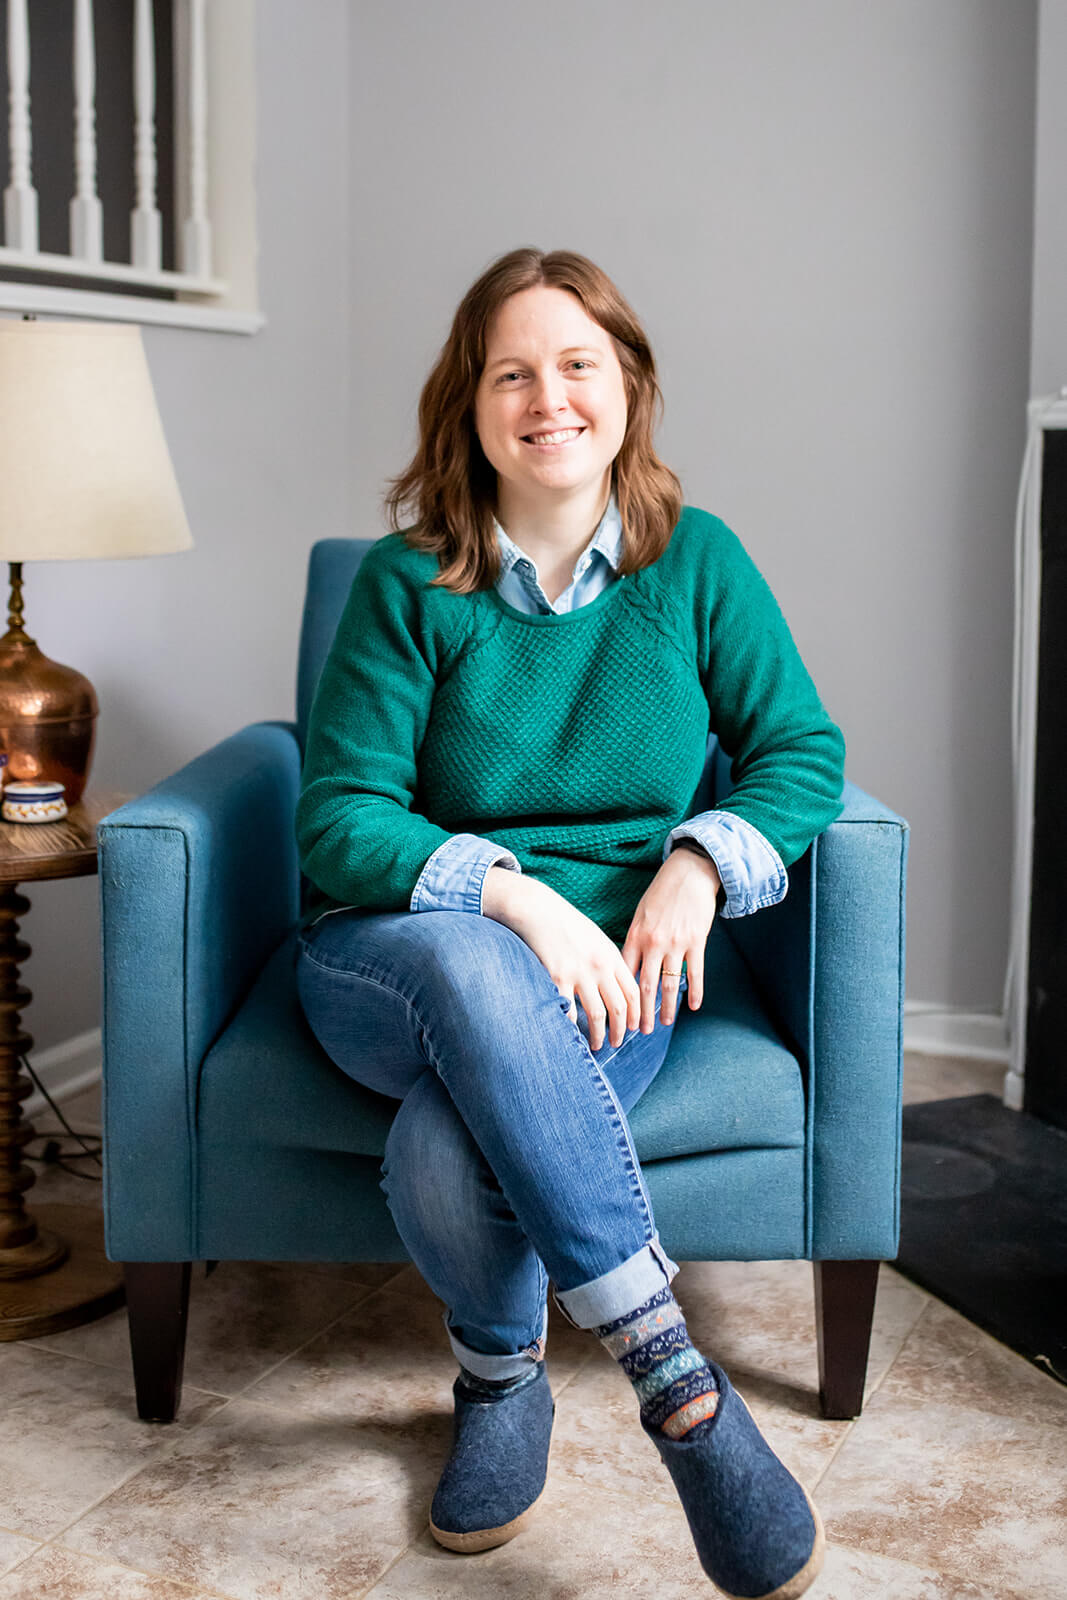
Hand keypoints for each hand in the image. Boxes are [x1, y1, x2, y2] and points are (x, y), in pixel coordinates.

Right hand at [483, 869, 639, 1052]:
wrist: (540, 911)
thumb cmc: (569, 925)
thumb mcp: (598, 939)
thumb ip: (610, 961)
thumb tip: (619, 986)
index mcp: (612, 957)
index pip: (633, 992)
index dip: (636, 1014)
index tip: (635, 1027)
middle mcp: (600, 967)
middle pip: (619, 1007)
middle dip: (621, 1030)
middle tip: (618, 1042)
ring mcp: (579, 974)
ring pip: (597, 1014)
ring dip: (599, 1035)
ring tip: (597, 1045)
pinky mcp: (557, 978)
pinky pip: (568, 1010)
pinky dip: (571, 1026)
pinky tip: (571, 1034)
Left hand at [621, 845, 720, 1030]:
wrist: (689, 873)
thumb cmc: (662, 894)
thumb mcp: (640, 915)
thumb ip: (634, 940)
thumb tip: (627, 966)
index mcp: (635, 936)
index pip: (626, 974)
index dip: (623, 997)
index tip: (620, 1014)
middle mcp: (653, 943)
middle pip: (646, 985)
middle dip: (642, 1012)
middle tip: (640, 1031)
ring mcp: (676, 943)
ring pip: (669, 984)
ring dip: (666, 1008)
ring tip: (664, 1023)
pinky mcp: (696, 941)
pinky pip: (695, 973)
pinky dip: (695, 992)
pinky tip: (694, 1006)